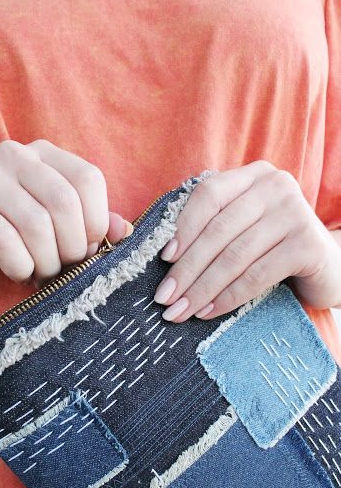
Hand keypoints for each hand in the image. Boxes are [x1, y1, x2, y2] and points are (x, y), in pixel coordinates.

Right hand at [0, 139, 132, 288]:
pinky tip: (19, 274)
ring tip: (42, 274)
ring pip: (36, 225)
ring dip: (46, 263)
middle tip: (63, 268)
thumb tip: (124, 231)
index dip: (96, 221)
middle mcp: (17, 155)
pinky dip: (20, 267)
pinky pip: (3, 241)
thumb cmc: (12, 231)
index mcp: (46, 155)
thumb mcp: (55, 227)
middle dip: (72, 248)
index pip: (89, 178)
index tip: (88, 249)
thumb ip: (91, 225)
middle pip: (65, 203)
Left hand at [153, 160, 340, 321]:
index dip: (182, 227)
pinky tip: (209, 312)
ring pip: (234, 255)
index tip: (163, 259)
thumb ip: (211, 228)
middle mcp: (276, 186)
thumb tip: (165, 257)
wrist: (327, 267)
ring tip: (181, 310)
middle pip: (218, 229)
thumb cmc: (273, 248)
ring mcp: (294, 213)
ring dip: (202, 288)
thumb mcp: (242, 228)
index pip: (208, 194)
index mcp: (253, 175)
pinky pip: (256, 275)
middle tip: (165, 297)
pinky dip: (228, 297)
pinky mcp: (307, 244)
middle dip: (186, 268)